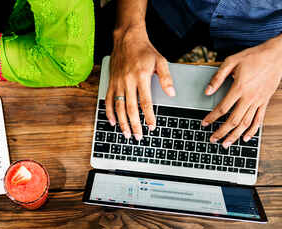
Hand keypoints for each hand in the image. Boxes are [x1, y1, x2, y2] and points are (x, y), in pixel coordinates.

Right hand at [106, 25, 174, 140]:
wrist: (127, 38)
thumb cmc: (145, 51)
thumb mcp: (160, 61)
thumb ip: (166, 78)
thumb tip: (172, 93)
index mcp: (141, 77)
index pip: (145, 102)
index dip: (148, 116)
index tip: (152, 127)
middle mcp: (128, 81)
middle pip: (131, 108)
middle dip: (134, 125)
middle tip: (138, 137)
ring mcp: (118, 82)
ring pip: (118, 107)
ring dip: (122, 122)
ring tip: (126, 134)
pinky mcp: (111, 82)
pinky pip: (109, 100)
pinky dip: (109, 113)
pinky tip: (113, 122)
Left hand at [203, 33, 281, 146]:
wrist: (276, 55)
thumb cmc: (254, 57)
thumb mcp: (231, 61)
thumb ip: (218, 78)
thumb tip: (207, 91)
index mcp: (239, 88)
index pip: (222, 108)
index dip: (212, 117)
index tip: (205, 123)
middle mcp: (249, 97)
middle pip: (233, 120)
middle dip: (222, 132)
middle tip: (213, 139)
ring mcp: (258, 101)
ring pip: (245, 123)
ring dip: (235, 135)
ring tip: (226, 143)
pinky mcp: (265, 101)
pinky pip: (259, 119)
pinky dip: (252, 130)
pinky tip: (245, 138)